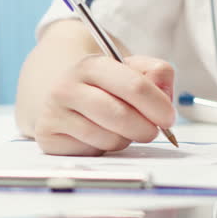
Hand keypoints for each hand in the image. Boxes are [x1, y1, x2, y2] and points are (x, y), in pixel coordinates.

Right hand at [33, 55, 175, 155]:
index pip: (135, 86)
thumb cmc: (102, 86)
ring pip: (109, 139)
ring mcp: (54, 113)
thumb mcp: (129, 69)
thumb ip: (156, 74)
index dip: (159, 106)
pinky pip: (92, 152)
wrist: (59, 95)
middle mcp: (66, 87)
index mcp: (90, 65)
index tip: (168, 118)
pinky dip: (103, 149)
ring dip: (124, 140)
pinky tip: (98, 136)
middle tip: (151, 131)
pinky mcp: (48, 137)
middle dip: (146, 129)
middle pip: (121, 116)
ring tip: (118, 129)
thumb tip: (164, 97)